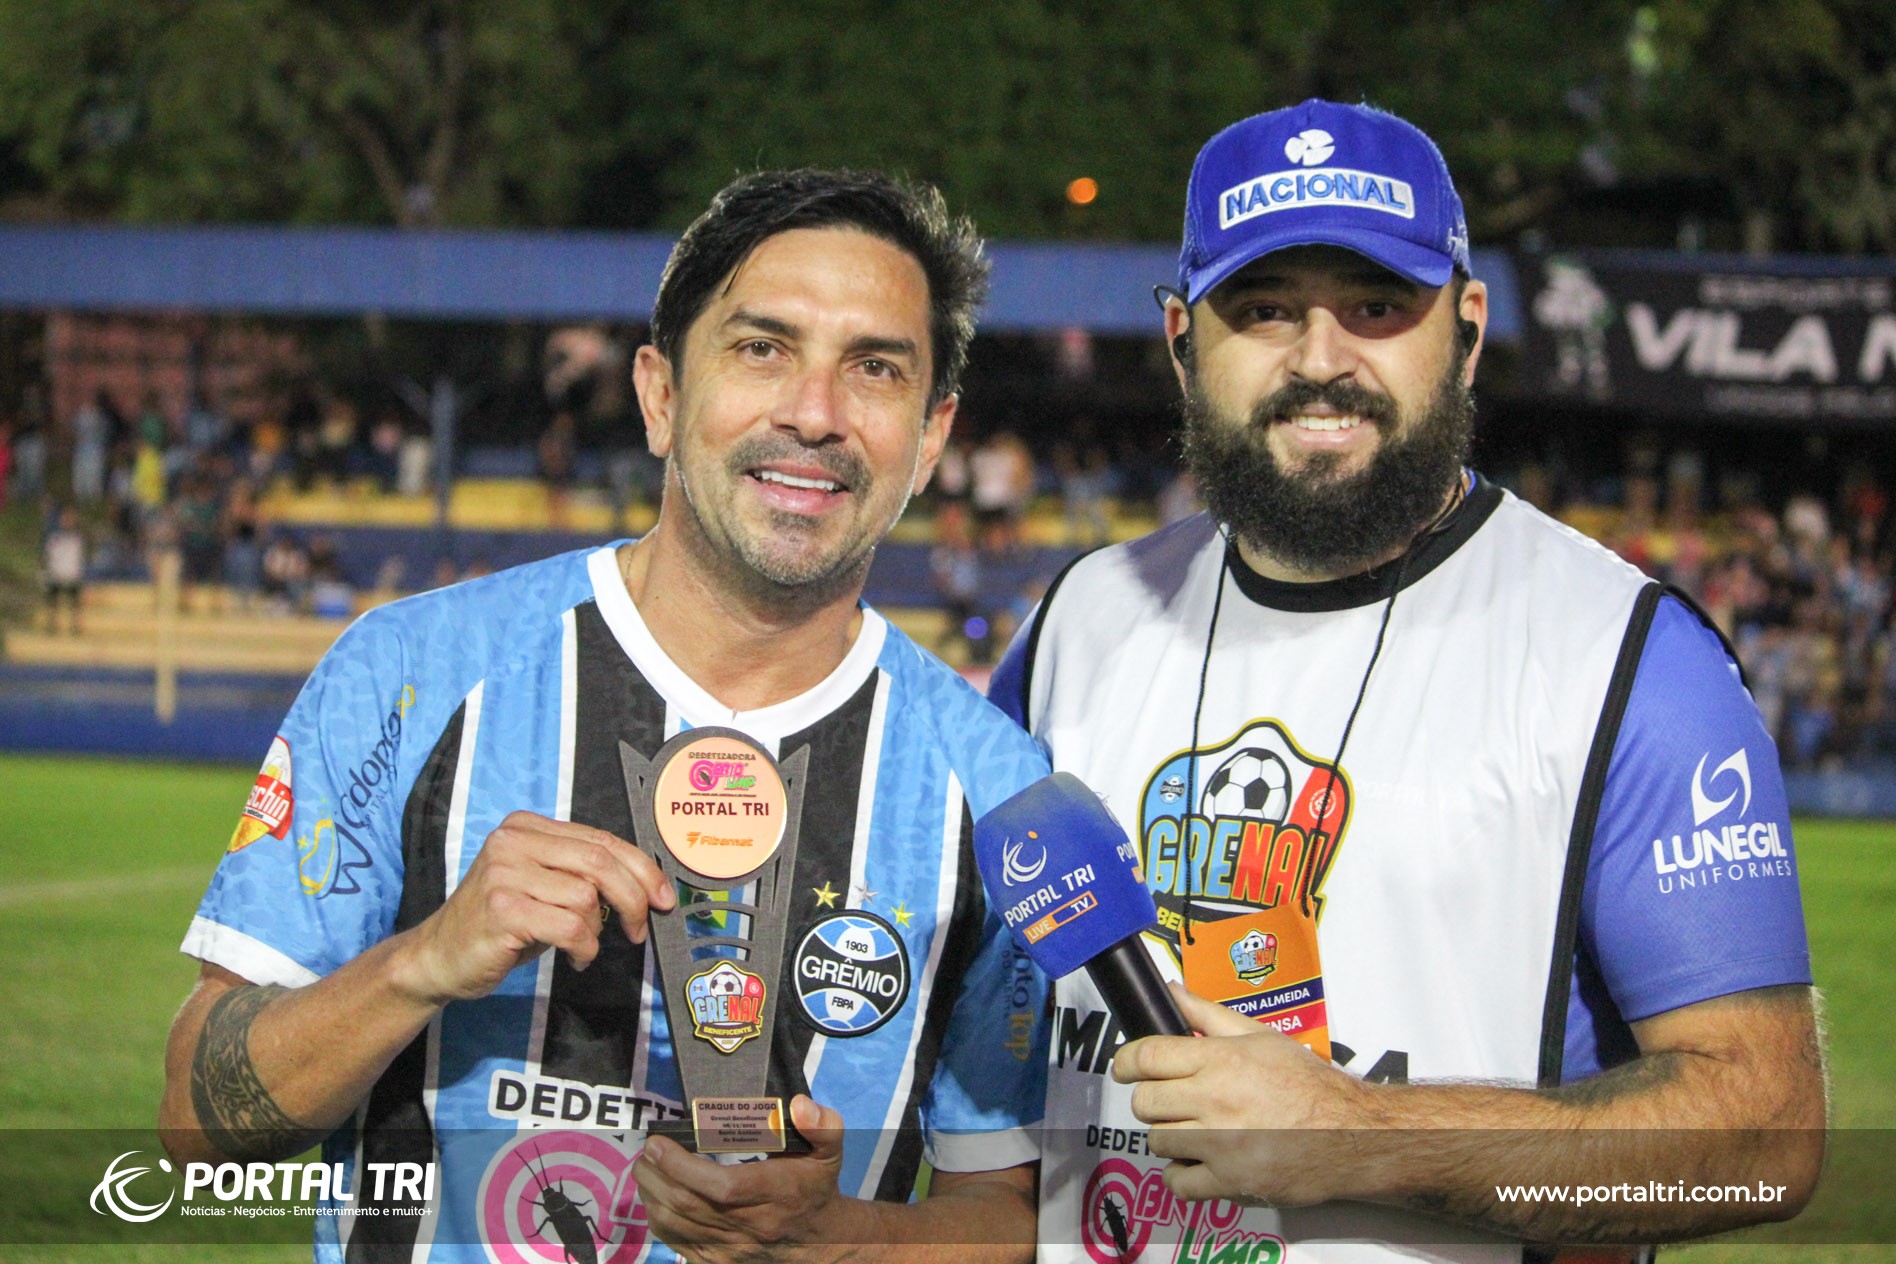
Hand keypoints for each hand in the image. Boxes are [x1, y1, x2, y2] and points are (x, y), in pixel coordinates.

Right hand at [397, 812, 674, 1004]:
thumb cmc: (499, 925)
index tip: (664, 896)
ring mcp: (504, 874)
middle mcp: (512, 842)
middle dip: (634, 898)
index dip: (642, 868)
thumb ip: (580, 874)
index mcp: (526, 827)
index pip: (601, 839)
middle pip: (600, 861)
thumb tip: (644, 885)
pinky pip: (570, 927)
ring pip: (586, 896)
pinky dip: (585, 948)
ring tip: (584, 946)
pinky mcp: (502, 910)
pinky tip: (576, 958)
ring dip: (598, 930)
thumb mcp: (541, 887)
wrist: (438, 958)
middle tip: (640, 928)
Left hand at [635, 1095, 861, 1261]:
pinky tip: (656, 1195)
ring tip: (646, 1168)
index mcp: (775, 1195)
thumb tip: (798, 1105)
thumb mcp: (829, 1151)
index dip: (683, 1167)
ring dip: (652, 1195)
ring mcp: (731, 1250)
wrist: (820, 1241)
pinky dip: (658, 1218)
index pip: (722, 1187)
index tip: (659, 1144)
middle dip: (657, 1175)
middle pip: (689, 1205)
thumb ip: (822, 1125)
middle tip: (646, 1150)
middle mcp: (750, 1227)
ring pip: (676, 1226)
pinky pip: (676, 1243)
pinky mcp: (717, 1262)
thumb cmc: (816, 1187)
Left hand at [1112, 985, 1366, 1206]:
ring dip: (1170, 1137)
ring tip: (1194, 1131)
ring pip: (1158, 1140)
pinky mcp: (1232, 1180)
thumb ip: (1208, 1014)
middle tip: (1173, 1102)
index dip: (1125, 1062)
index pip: (1146, 1056)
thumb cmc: (1308, 1082)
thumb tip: (1171, 990)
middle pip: (1145, 1101)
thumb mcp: (1261, 1036)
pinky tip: (1198, 1164)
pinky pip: (1178, 1183)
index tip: (1125, 1069)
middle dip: (1153, 1100)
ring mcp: (1221, 1143)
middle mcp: (1215, 1099)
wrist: (1352, 1132)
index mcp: (1220, 1059)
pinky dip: (1182, 1176)